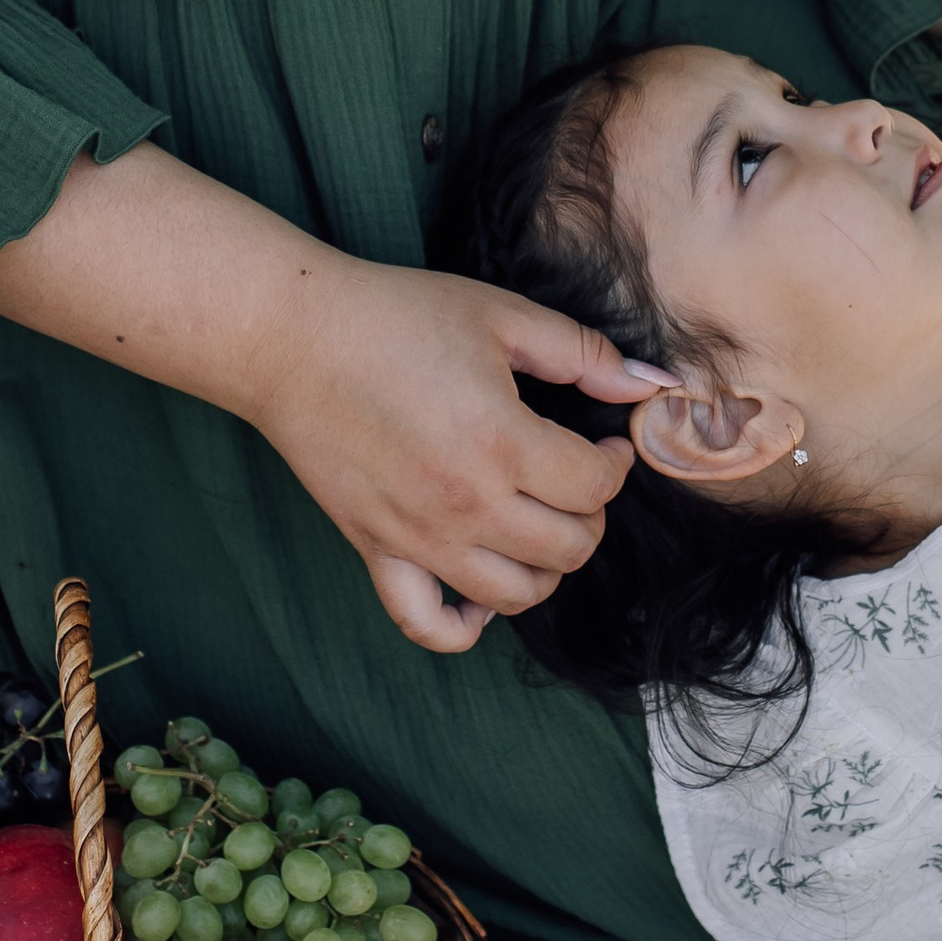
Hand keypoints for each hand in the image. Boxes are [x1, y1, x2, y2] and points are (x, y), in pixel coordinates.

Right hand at [239, 259, 663, 655]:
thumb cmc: (393, 316)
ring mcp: (420, 538)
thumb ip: (582, 353)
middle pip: (569, 548)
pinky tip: (480, 593)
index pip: (595, 487)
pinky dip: (465, 626)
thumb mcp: (500, 314)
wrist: (291, 340)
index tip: (607, 440)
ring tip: (536, 520)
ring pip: (516, 594)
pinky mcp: (377, 551)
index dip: (617, 463)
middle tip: (574, 475)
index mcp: (502, 442)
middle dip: (590, 513)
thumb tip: (649, 384)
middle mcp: (465, 504)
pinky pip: (428, 624)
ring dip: (545, 565)